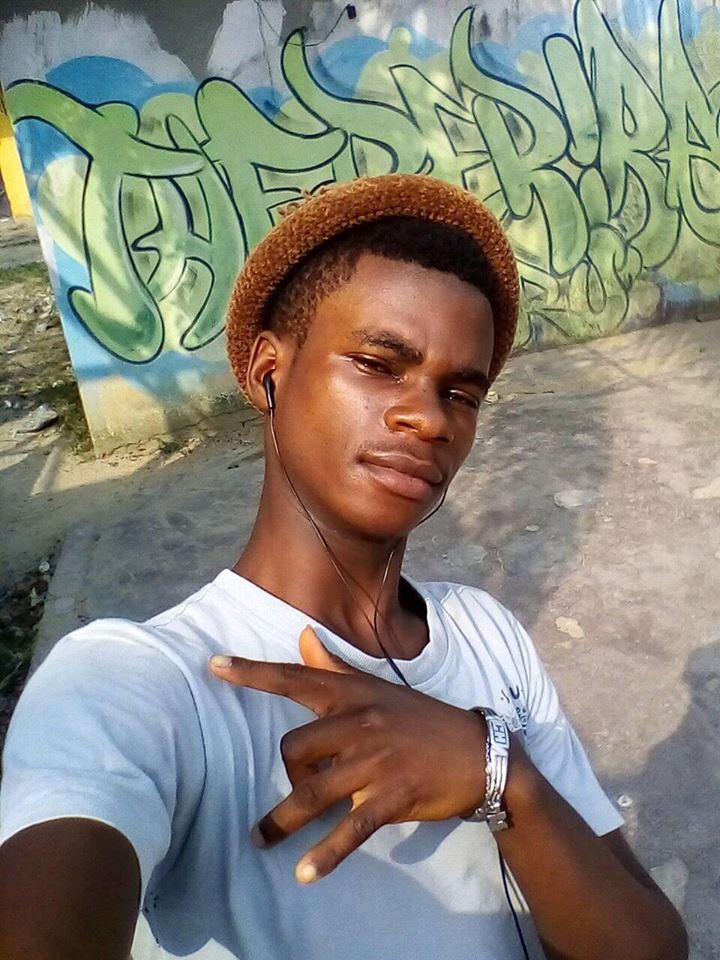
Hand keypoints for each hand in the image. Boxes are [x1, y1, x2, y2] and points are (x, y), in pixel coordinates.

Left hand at [210, 627, 486, 882]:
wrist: (478, 752)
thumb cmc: (420, 719)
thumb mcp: (378, 689)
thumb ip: (335, 667)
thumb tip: (302, 635)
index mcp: (353, 695)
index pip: (295, 679)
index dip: (252, 673)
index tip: (213, 665)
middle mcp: (360, 723)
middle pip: (294, 748)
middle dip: (287, 772)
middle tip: (298, 784)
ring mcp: (375, 761)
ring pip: (312, 792)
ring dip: (281, 822)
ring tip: (260, 840)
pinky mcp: (392, 797)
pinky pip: (349, 827)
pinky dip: (325, 853)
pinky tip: (305, 872)